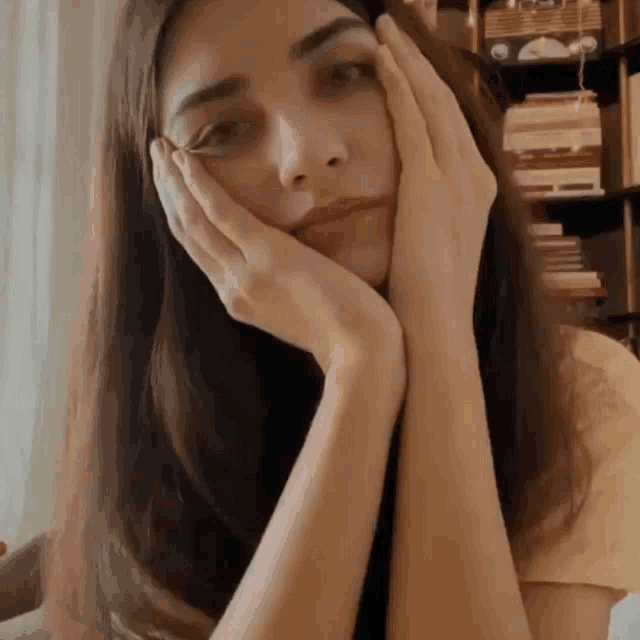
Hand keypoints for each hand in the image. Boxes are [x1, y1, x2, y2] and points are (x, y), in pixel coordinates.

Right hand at [150, 139, 403, 373]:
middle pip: (187, 233)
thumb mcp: (296, 316)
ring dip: (173, 180)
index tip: (171, 187)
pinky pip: (222, 214)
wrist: (361, 351)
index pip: (199, 252)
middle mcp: (231, 288)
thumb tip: (277, 270)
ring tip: (159, 146)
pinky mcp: (267, 256)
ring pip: (194, 220)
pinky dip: (200, 185)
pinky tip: (185, 160)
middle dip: (167, 191)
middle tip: (155, 154)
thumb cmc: (341, 334)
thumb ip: (276, 293)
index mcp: (238, 300)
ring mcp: (245, 273)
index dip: (181, 215)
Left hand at [374, 14, 496, 328]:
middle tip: (394, 30)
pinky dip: (399, 86)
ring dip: (407, 62)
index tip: (405, 65)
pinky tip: (380, 59)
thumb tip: (399, 209)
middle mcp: (474, 176)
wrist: (435, 329)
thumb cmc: (424, 299)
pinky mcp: (432, 185)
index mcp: (473, 191)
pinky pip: (415, 121)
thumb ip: (423, 217)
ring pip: (432, 102)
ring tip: (385, 30)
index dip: (428, 90)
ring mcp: (457, 179)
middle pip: (446, 102)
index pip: (450, 126)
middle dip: (419, 63)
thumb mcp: (430, 247)